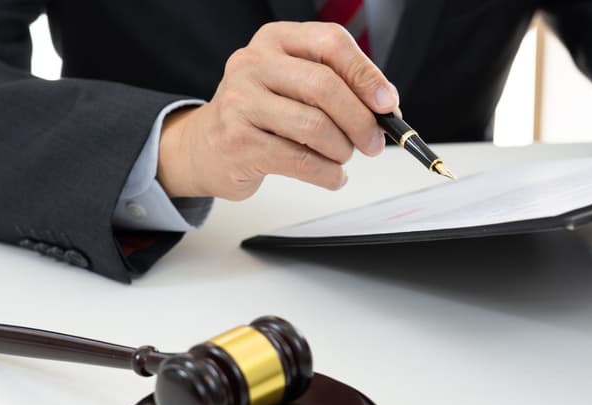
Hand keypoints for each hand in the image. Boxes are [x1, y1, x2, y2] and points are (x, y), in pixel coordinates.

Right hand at [156, 22, 398, 200]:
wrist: (204, 146)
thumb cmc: (259, 114)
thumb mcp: (292, 84)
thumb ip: (336, 85)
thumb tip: (386, 105)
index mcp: (275, 40)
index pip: (331, 43)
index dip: (366, 74)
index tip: (387, 102)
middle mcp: (254, 64)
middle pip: (324, 86)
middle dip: (360, 120)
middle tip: (373, 142)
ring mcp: (241, 102)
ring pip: (315, 126)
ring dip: (342, 150)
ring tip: (342, 157)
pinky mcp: (239, 142)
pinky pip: (301, 161)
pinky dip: (328, 174)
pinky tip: (332, 176)